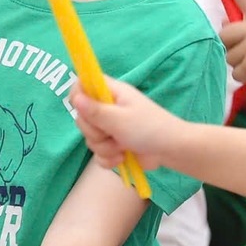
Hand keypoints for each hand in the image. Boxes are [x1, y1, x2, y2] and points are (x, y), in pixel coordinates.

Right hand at [70, 79, 189, 173]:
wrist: (170, 151)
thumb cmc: (149, 128)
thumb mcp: (120, 119)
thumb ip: (96, 111)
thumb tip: (75, 97)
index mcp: (110, 93)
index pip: (83, 85)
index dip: (78, 95)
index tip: (84, 110)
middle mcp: (107, 108)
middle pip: (82, 117)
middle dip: (94, 131)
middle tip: (111, 133)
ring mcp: (109, 128)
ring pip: (89, 139)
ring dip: (105, 147)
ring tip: (122, 147)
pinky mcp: (112, 146)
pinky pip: (97, 154)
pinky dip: (108, 159)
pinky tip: (122, 158)